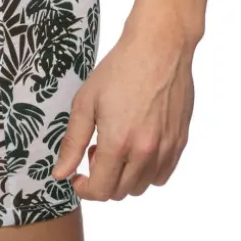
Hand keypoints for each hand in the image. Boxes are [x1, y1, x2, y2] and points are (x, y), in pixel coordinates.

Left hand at [52, 20, 195, 199]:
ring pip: (142, 186)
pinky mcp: (180, 142)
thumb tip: (60, 173)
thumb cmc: (119, 70)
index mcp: (118, 142)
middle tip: (95, 151)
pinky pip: (162, 174)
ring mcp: (166, 149)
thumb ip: (73, 142)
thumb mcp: (85, 102)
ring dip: (124, 176)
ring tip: (116, 145)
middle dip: (102, 179)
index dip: (84, 189)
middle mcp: (145, 152)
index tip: (77, 176)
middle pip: (121, 192)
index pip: (101, 190)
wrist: (158, 49)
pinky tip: (136, 145)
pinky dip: (146, 171)